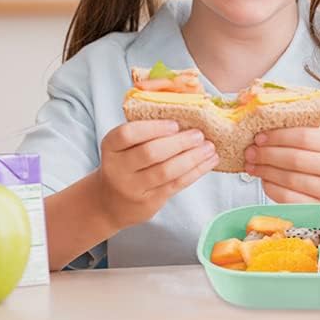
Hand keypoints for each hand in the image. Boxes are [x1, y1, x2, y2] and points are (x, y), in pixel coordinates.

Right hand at [96, 119, 218, 233]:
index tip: (175, 124)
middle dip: (178, 143)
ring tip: (209, 148)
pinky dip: (194, 172)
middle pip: (150, 153)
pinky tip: (207, 163)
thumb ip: (141, 133)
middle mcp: (118, 169)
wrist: (110, 202)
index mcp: (110, 147)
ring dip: (192, 158)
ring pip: (166, 171)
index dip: (152, 128)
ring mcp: (133, 188)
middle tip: (198, 134)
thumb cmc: (122, 164)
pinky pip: (175, 185)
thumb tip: (181, 116)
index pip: (128, 134)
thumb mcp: (121, 147)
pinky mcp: (149, 203)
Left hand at [244, 127, 319, 203]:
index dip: (277, 136)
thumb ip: (305, 131)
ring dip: (266, 172)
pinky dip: (273, 190)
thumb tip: (265, 122)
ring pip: (291, 181)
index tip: (258, 136)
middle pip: (295, 159)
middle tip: (249, 151)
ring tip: (251, 165)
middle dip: (266, 154)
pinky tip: (264, 181)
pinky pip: (291, 200)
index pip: (303, 136)